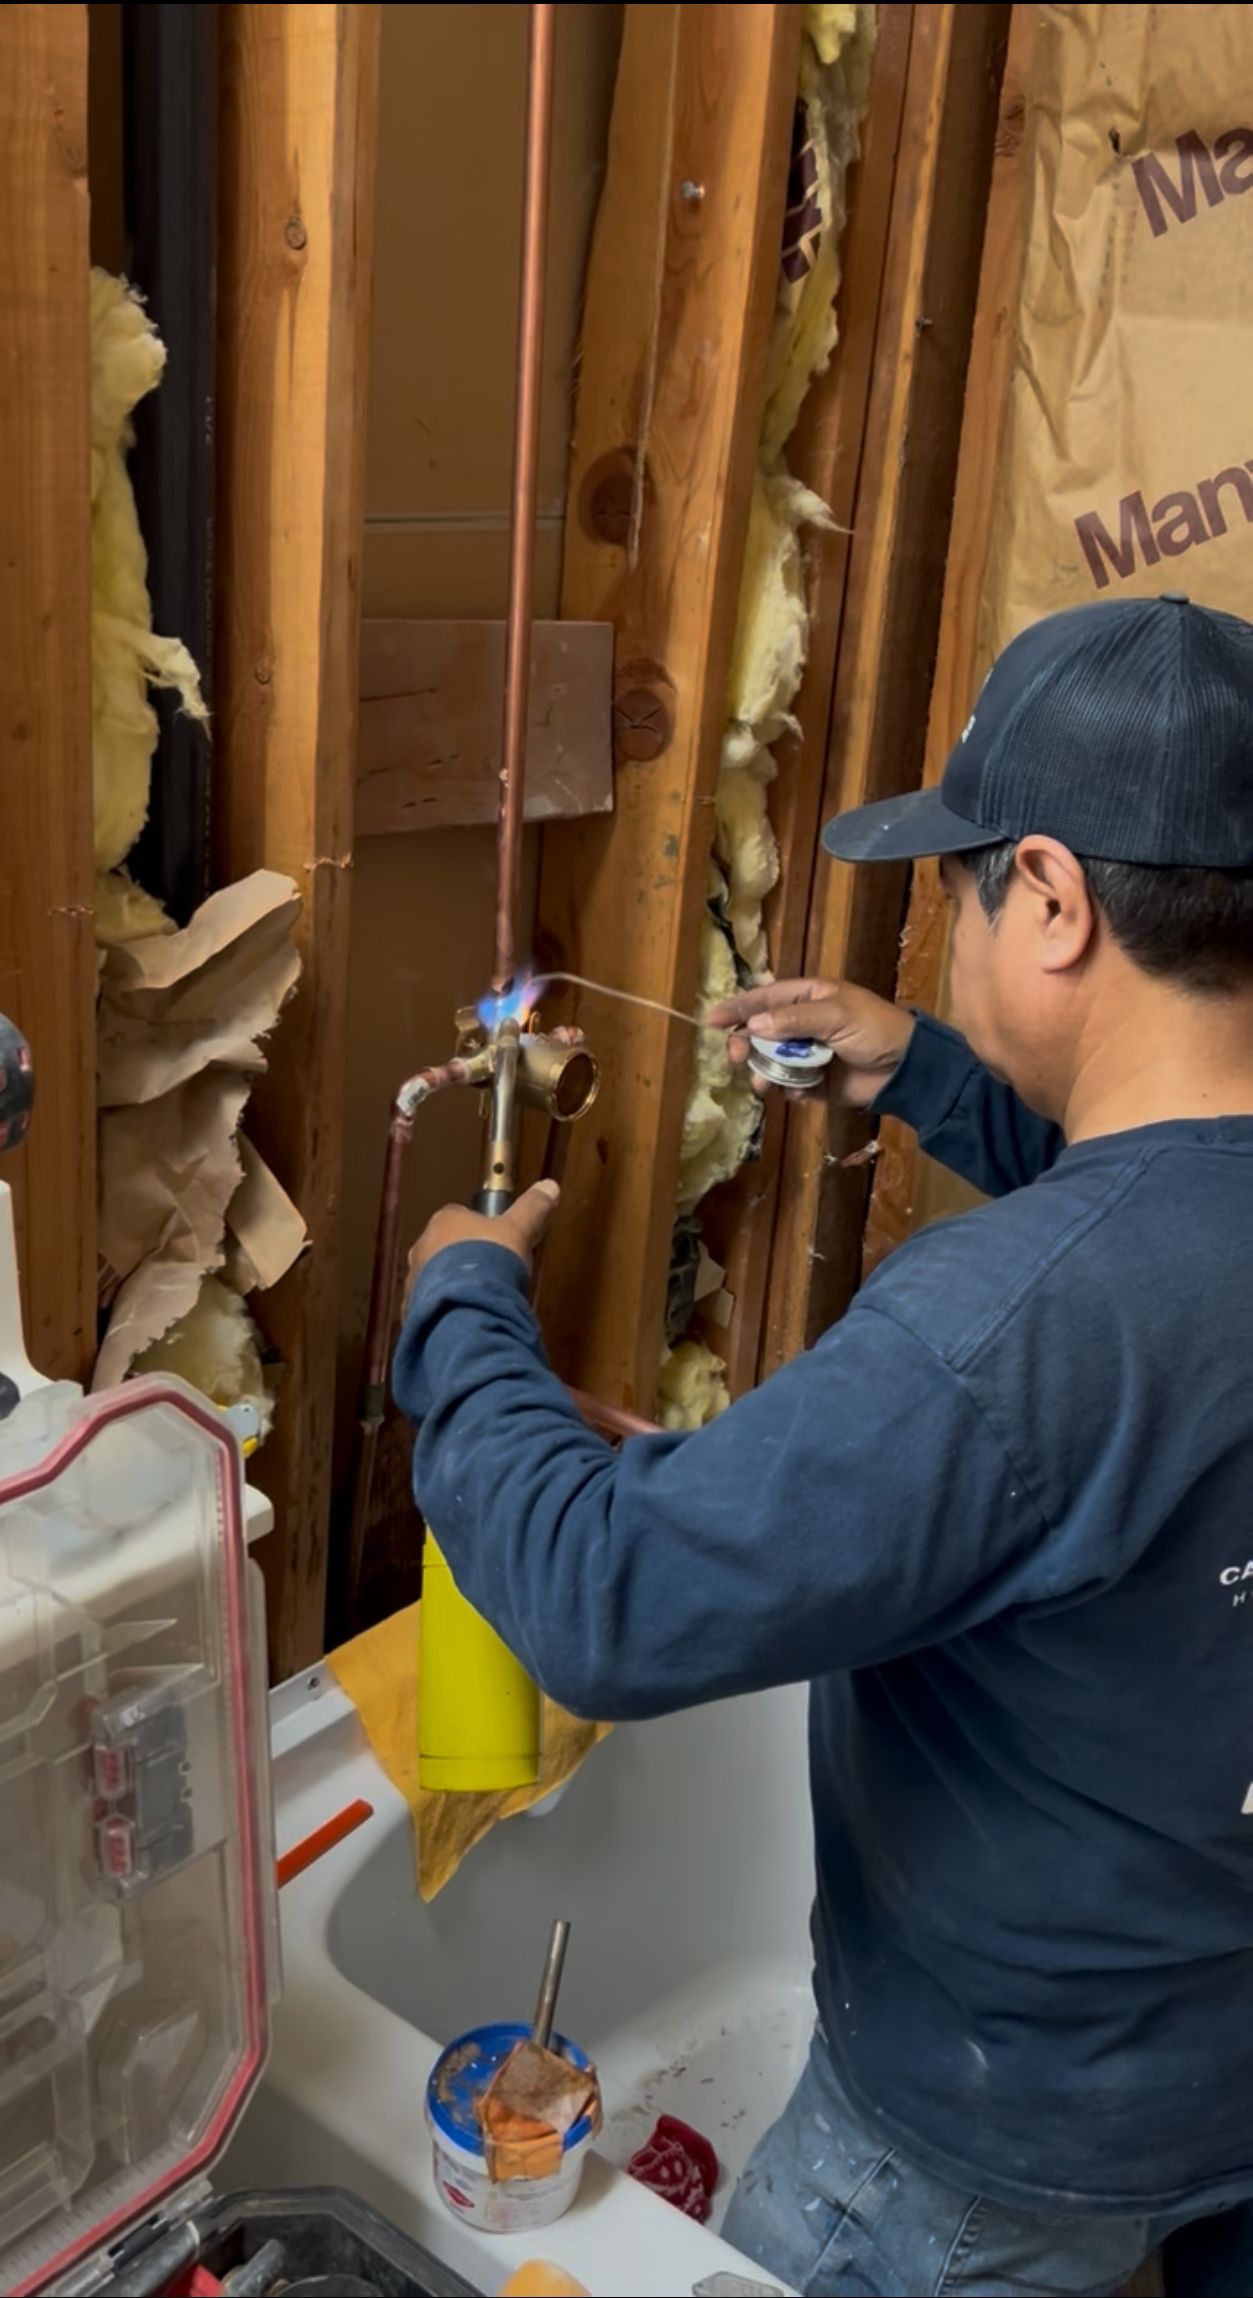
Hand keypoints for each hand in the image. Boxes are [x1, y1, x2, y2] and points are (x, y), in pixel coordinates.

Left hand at [405, 1179, 560, 1304]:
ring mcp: (414, 1278)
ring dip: (453, 1285)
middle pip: (443, 1247)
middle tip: (489, 1273)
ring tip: (479, 1299)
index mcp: (445, 1220)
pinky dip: (446, 1308)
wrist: (467, 1306)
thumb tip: (550, 1186)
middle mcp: (423, 1245)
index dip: (478, 1229)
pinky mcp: (413, 1306)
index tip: (495, 1243)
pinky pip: (430, 1305)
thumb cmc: (491, 1258)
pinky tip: (465, 1315)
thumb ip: (532, 1208)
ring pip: (434, 1278)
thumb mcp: (518, 1230)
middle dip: (462, 1259)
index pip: (459, 1215)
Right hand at [706, 979, 914, 1108]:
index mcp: (807, 998)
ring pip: (770, 1063)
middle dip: (746, 1045)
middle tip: (737, 1058)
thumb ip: (794, 1019)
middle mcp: (802, 1025)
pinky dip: (790, 1091)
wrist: (906, 1068)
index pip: (764, 999)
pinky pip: (790, 1086)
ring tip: (768, 1084)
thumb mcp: (836, 1015)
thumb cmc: (875, 1029)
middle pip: (759, 1033)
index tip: (710, 1021)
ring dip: (765, 1073)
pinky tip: (802, 1093)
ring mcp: (807, 1054)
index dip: (737, 1009)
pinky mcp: (814, 1083)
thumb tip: (754, 1024)